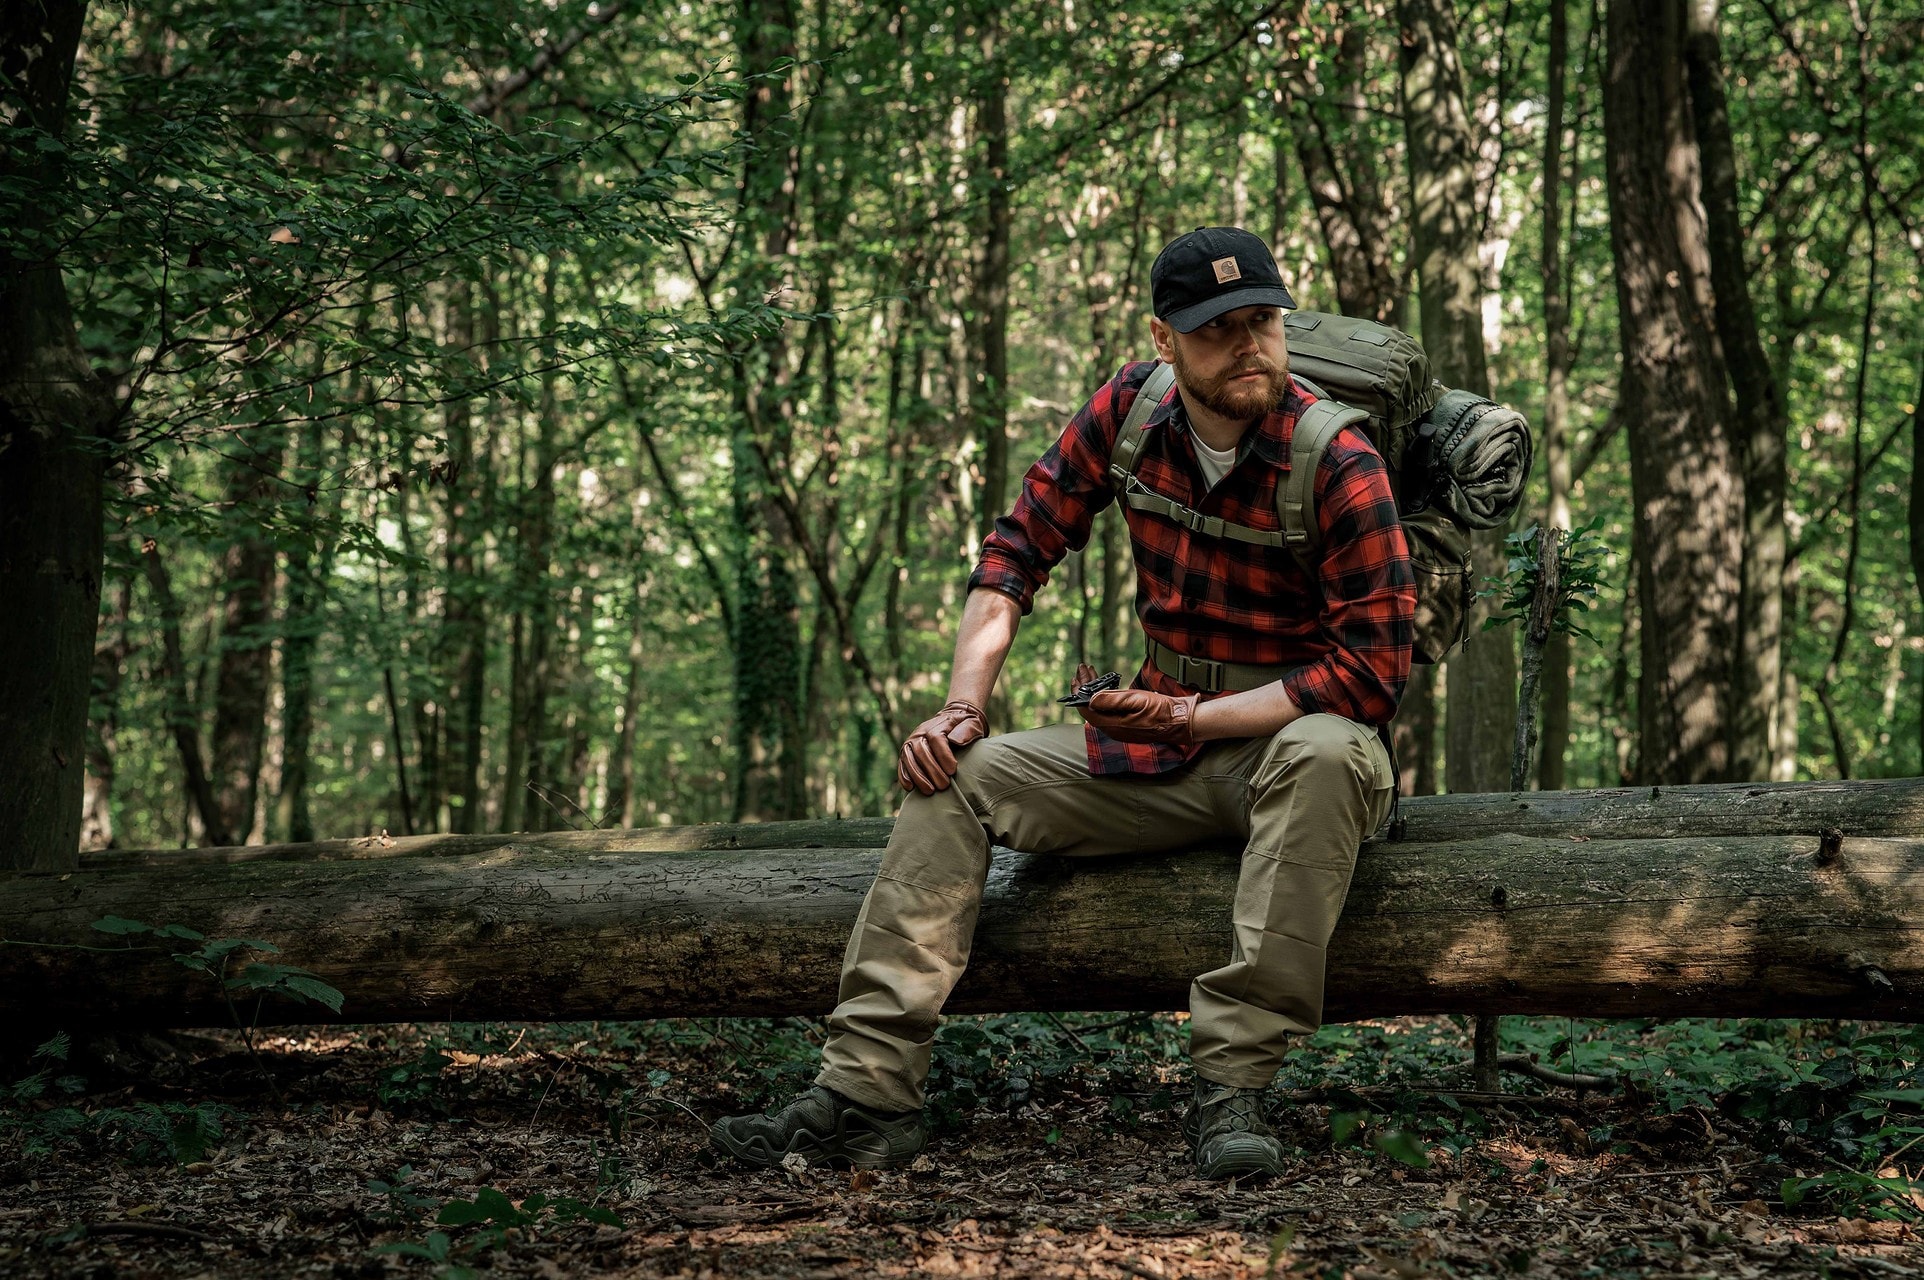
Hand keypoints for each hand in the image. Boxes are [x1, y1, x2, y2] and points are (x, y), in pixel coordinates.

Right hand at [897, 699, 987, 794]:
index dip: (943, 756)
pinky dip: (904, 776)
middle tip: (944, 786)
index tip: (953, 771)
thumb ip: (967, 731)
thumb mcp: (972, 724)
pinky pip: (902, 764)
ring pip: (909, 759)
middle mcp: (920, 732)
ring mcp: (911, 742)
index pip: (936, 739)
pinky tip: (910, 788)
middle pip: (921, 751)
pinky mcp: (906, 752)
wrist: (953, 720)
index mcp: (938, 724)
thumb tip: (955, 741)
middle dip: (932, 770)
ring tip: (930, 791)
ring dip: (918, 777)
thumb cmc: (965, 726)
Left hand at [1079, 685, 1200, 745]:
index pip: (1086, 710)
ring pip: (1099, 709)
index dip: (1078, 693)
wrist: (1181, 722)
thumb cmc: (1162, 710)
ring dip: (1094, 691)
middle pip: (1091, 708)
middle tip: (1082, 670)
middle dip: (1084, 688)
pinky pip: (1108, 712)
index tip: (1076, 677)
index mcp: (1113, 725)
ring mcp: (1120, 729)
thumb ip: (1112, 700)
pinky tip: (1105, 687)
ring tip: (1091, 673)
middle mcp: (1113, 730)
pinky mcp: (1126, 726)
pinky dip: (1103, 697)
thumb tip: (1090, 698)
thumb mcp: (1136, 700)